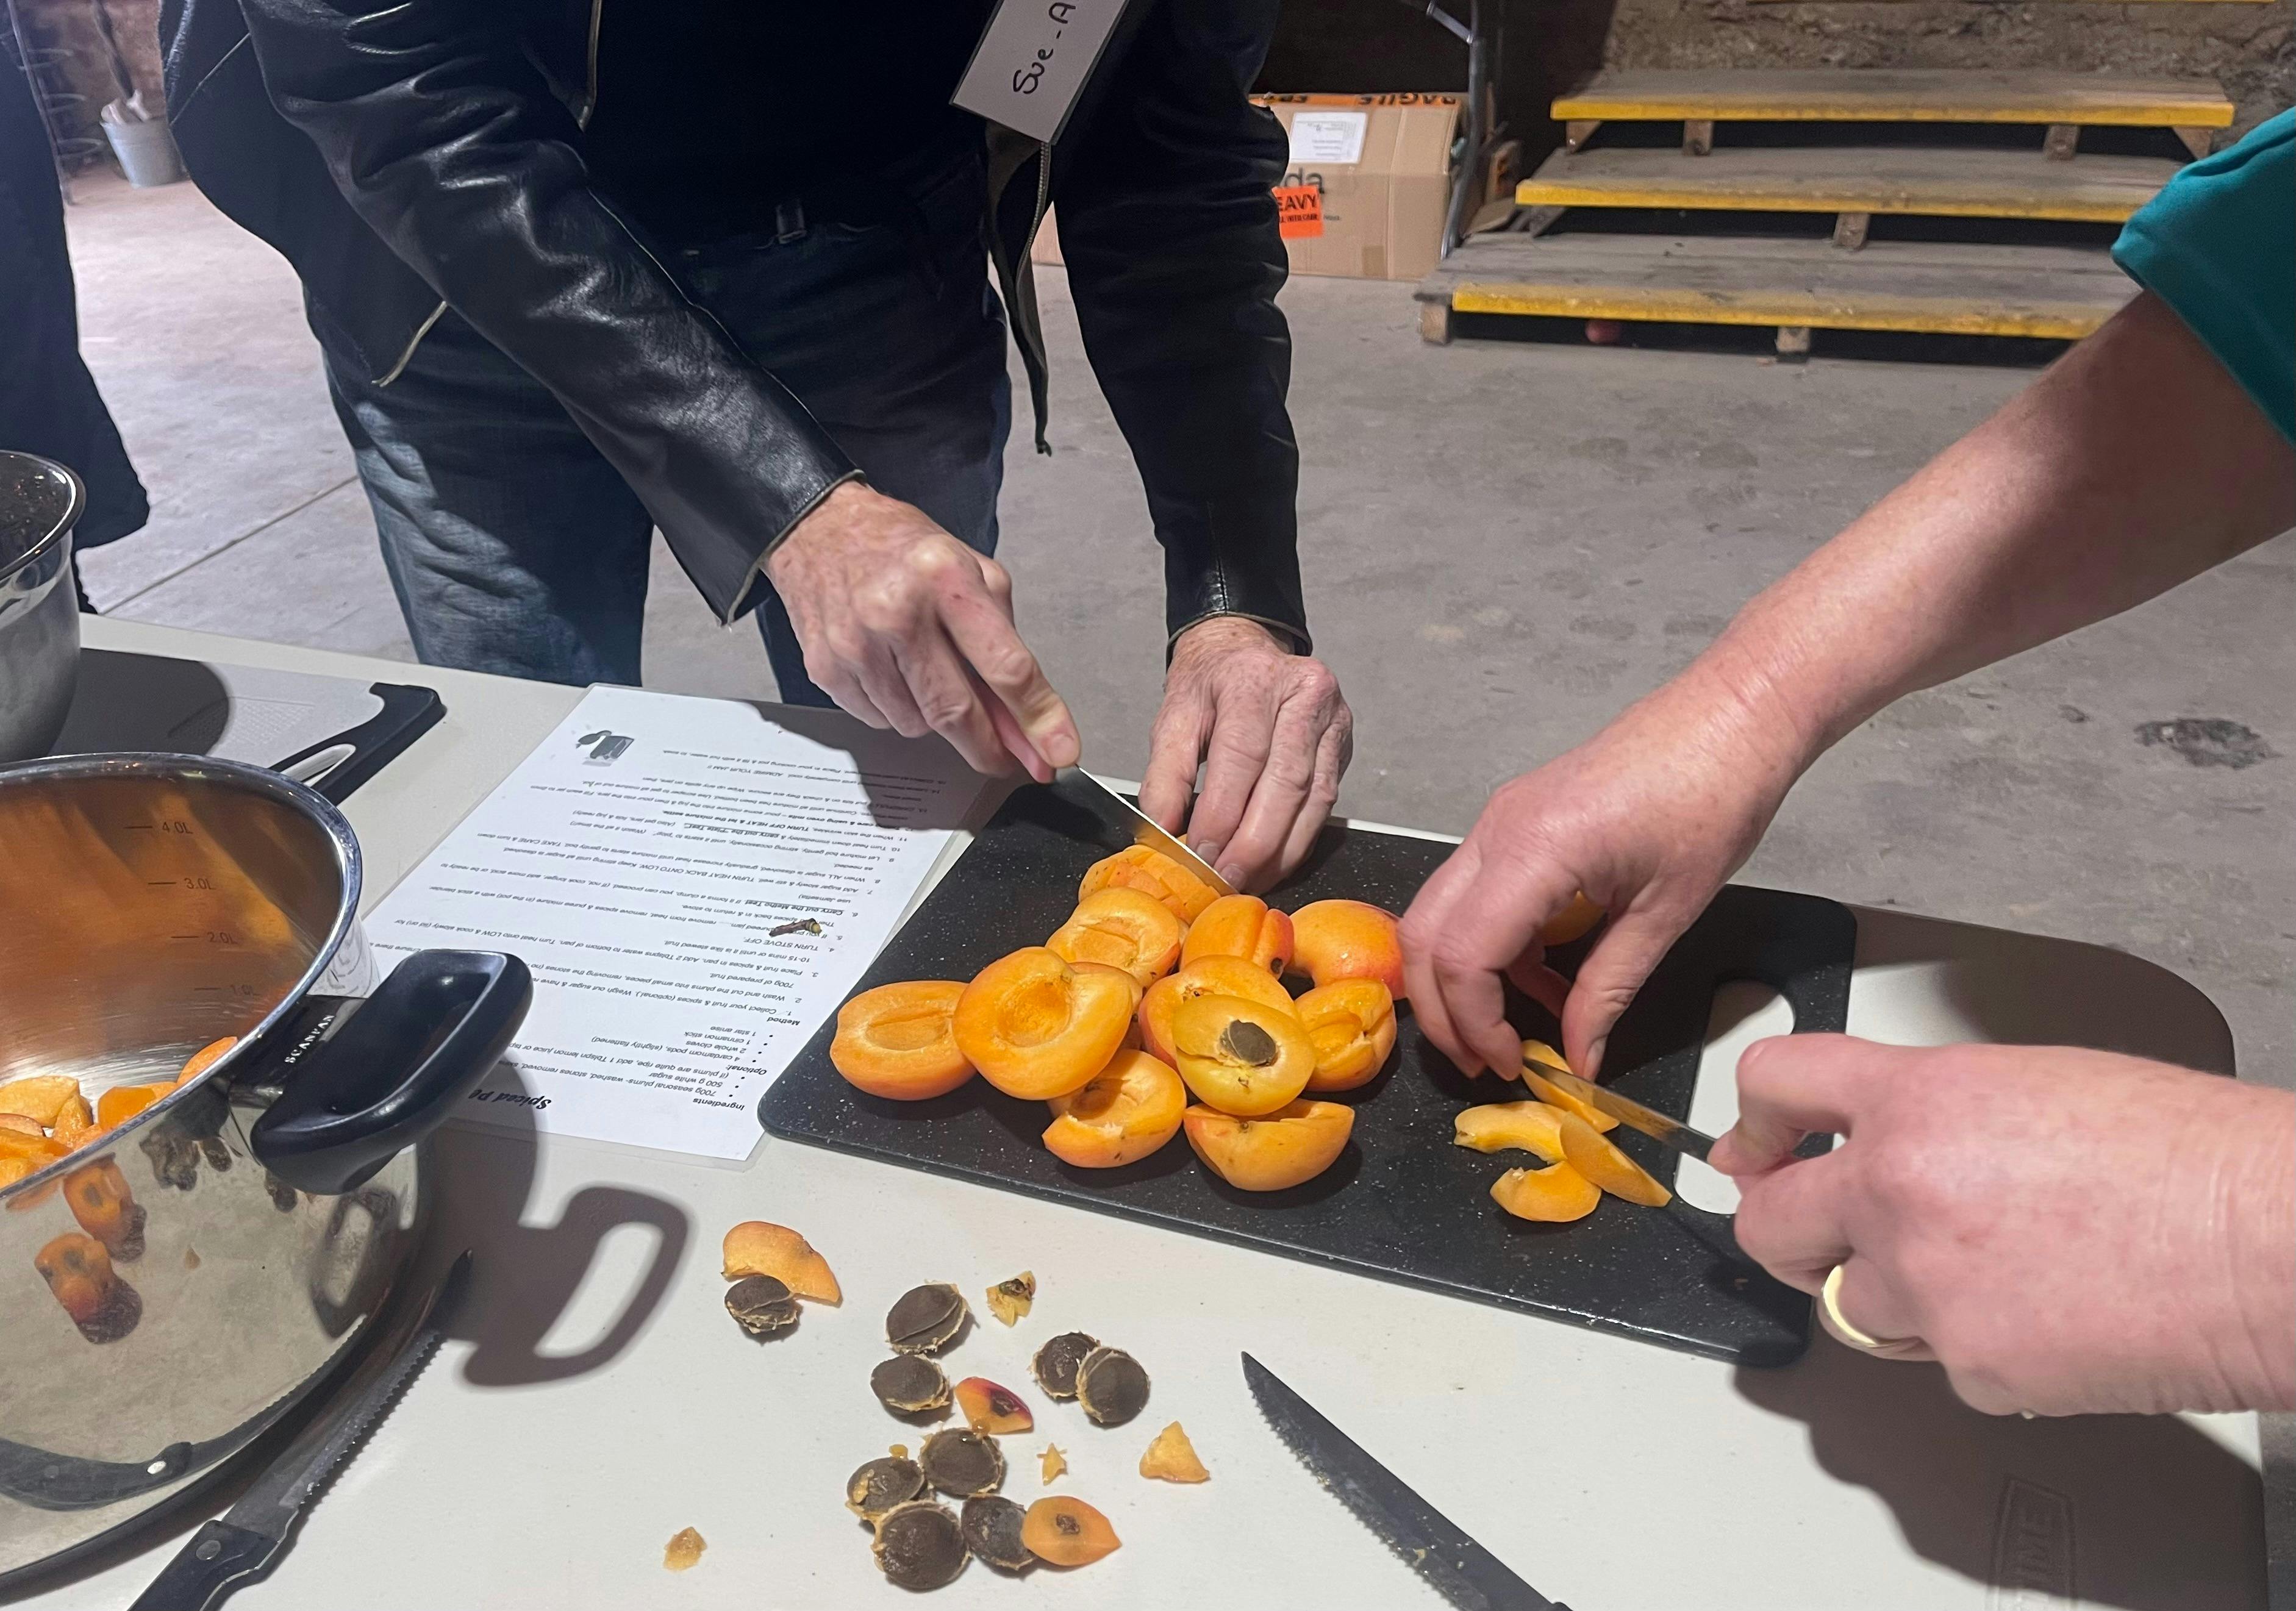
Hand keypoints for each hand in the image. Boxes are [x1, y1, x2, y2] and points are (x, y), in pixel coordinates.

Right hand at [766, 482, 1079, 778]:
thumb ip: (1003, 645)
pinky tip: (893, 671)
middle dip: (990, 748)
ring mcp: (856, 644)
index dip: (1038, 718)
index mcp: (945, 578)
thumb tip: (1023, 722)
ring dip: (936, 718)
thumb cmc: (904, 552)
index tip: (1059, 752)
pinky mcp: (827, 668)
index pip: (1004, 666)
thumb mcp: (973, 571)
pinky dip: (898, 710)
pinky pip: (879, 721)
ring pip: (916, 725)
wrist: (822, 528)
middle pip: (956, 711)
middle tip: (1010, 760)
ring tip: (928, 671)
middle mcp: (897, 612)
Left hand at [1137, 617, 1350, 890]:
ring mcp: (1334, 720)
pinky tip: (1273, 863)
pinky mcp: (1343, 746)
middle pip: (1286, 783)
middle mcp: (1306, 694)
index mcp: (1255, 679)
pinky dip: (1298, 841)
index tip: (1202, 853)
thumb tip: (1165, 831)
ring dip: (1280, 851)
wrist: (1245, 654)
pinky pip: (1325, 804)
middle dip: (1254, 842)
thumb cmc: (1211, 684)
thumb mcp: (1174, 716)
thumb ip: (1165, 775)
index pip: (1242, 756)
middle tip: (1226, 878)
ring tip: (1247, 879)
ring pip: (1314, 800)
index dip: (1223, 812)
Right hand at [1400, 673, 1803, 1079]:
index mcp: (1533, 851)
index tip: (1512, 1064)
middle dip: (1441, 1010)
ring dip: (1460, 979)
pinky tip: (1542, 982)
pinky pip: (1474, 894)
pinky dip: (1489, 947)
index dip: (1475, 1023)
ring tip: (1512, 1030)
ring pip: (1438, 913)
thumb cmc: (1713, 800)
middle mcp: (1495, 831)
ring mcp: (1498, 821)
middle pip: (1423, 935)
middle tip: (1484, 1063)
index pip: (1462, 954)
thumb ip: (1609, 992)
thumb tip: (1579, 1061)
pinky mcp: (1514, 821)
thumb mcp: (1667, 914)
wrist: (1730, 717)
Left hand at [1711, 1035, 2295, 1415]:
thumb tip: (1879, 1141)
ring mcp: (1927, 1286)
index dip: (1752, 1116)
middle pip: (1769, 1221)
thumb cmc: (2184, 1156)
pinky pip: (1933, 1358)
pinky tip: (2040, 1312)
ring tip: (1982, 1269)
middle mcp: (1899, 1190)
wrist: (2265, 1240)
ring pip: (1847, 1304)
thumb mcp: (2030, 1084)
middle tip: (1816, 1229)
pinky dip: (1972, 1344)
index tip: (1751, 1143)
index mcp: (1914, 1102)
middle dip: (1785, 1226)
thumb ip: (1930, 1114)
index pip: (1775, 1081)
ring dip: (1888, 1292)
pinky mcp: (1969, 1365)